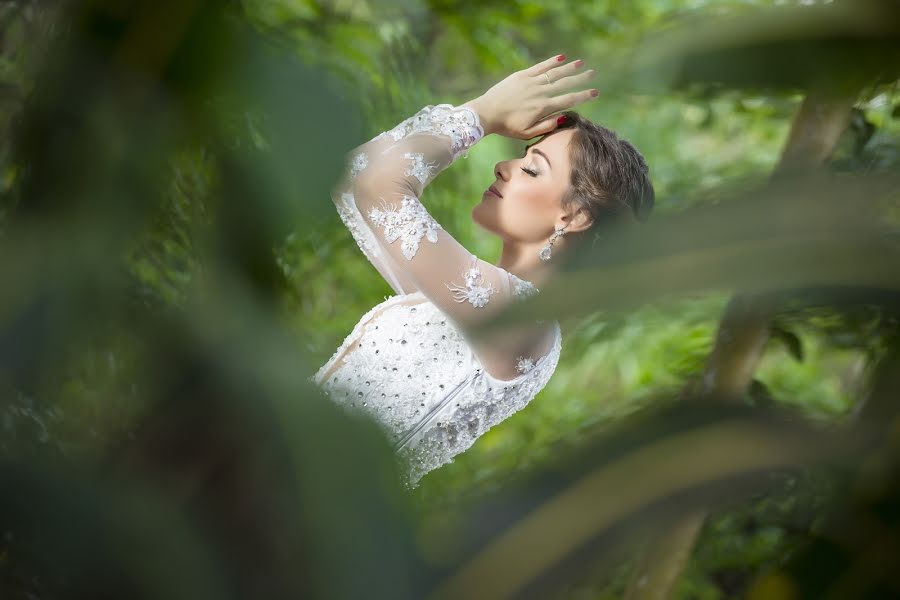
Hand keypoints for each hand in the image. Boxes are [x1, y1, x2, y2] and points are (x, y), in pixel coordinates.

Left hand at [463, 54, 597, 139]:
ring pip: (554, 73)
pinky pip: (540, 67)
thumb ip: (546, 126)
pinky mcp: (522, 76)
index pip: (568, 100)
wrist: (487, 113)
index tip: (595, 93)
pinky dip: (551, 62)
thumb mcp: (527, 133)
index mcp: (543, 108)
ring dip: (569, 68)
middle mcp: (540, 93)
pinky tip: (561, 57)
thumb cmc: (507, 127)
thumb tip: (564, 117)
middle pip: (565, 84)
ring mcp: (531, 82)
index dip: (583, 96)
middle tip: (593, 74)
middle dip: (581, 79)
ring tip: (581, 63)